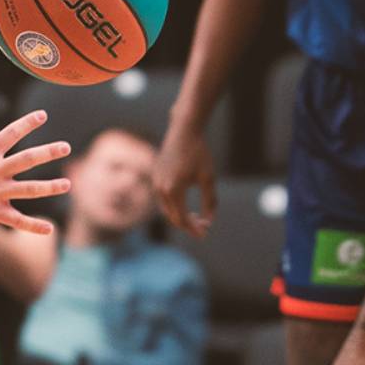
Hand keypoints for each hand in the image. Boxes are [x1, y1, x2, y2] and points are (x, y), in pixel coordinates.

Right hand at [0, 109, 70, 234]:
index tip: (43, 115)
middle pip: (29, 158)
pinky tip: (49, 229)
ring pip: (30, 189)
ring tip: (67, 184)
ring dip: (51, 187)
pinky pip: (18, 220)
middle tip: (66, 147)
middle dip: (50, 151)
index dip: (28, 122)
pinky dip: (34, 225)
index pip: (12, 133)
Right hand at [152, 121, 217, 236]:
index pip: (181, 219)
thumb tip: (209, 221)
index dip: (193, 229)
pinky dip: (173, 205)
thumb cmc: (199, 153)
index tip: (204, 234)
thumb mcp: (208, 178)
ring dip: (179, 216)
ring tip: (195, 217)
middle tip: (203, 227)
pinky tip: (185, 204)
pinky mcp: (155, 176)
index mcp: (173, 190)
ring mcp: (155, 181)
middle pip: (172, 217)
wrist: (184, 130)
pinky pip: (162, 198)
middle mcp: (160, 188)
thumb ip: (210, 201)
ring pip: (166, 209)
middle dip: (187, 224)